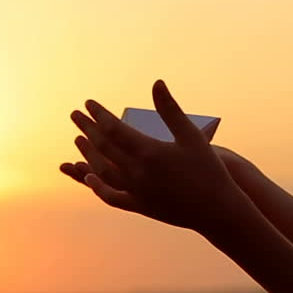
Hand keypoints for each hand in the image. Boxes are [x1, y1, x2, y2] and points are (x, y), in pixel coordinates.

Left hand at [59, 80, 254, 236]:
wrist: (217, 210)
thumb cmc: (208, 169)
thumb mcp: (191, 135)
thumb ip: (170, 109)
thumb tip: (157, 83)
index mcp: (149, 152)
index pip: (113, 129)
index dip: (98, 115)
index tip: (88, 103)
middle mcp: (137, 173)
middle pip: (103, 148)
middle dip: (87, 129)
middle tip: (75, 115)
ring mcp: (137, 192)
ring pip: (102, 171)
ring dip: (88, 154)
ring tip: (79, 140)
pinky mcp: (140, 206)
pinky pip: (112, 196)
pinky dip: (97, 187)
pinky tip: (89, 178)